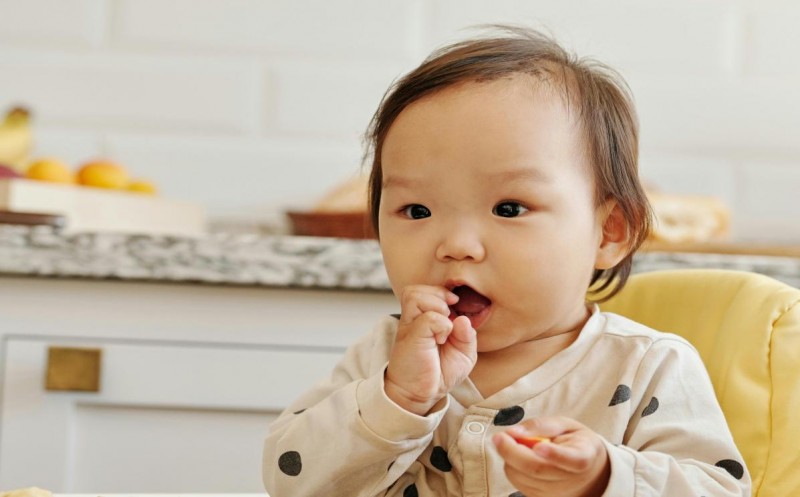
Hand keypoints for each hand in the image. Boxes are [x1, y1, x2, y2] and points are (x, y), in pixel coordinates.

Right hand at [384, 285, 477, 415]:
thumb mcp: (464, 354)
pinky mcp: (411, 336)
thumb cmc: (439, 373)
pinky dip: (442, 325)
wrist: (421, 394)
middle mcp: (414, 319)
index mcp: (424, 319)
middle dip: (439, 296)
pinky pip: (428, 317)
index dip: (444, 294)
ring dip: (436, 306)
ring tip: (442, 327)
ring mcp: (410, 326)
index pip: (428, 290)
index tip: (454, 308)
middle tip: (448, 317)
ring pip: (416, 295)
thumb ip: (468, 335)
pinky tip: (440, 340)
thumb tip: (463, 318)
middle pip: (418, 288)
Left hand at [492, 417, 609, 496]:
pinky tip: (519, 458)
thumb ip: (542, 425)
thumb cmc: (575, 443)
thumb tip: (515, 432)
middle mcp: (571, 479)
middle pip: (537, 470)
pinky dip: (512, 468)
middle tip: (499, 436)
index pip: (572, 459)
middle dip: (512, 451)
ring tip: (515, 444)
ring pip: (522, 477)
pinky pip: (518, 484)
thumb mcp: (566, 426)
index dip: (555, 454)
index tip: (538, 446)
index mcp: (584, 455)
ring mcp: (556, 493)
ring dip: (510, 459)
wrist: (589, 473)